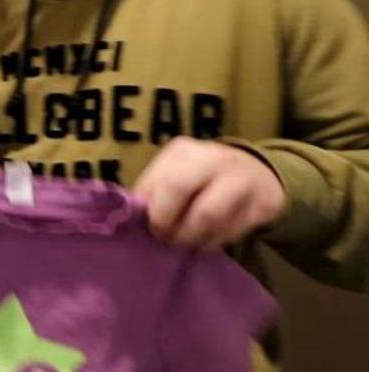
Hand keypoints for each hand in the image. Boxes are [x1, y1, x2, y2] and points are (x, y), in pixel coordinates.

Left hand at [133, 137, 285, 250]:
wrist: (259, 174)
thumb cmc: (203, 180)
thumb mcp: (176, 175)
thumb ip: (154, 192)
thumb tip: (132, 216)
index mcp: (184, 151)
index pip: (156, 181)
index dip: (149, 210)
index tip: (148, 227)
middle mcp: (213, 158)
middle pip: (177, 187)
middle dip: (165, 220)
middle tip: (164, 237)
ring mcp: (241, 179)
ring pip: (207, 215)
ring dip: (191, 237)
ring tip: (186, 242)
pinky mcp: (262, 204)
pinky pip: (232, 231)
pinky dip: (214, 242)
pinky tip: (208, 241)